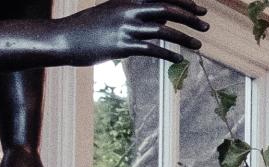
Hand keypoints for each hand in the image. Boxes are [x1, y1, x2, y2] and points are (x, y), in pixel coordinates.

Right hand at [53, 0, 208, 64]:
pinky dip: (169, 54)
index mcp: (126, 0)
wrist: (61, 39)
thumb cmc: (88, 28)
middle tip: (206, 26)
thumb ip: (135, 14)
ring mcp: (125, 28)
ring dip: (185, 38)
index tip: (200, 9)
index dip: (184, 2)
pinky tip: (180, 59)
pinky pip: (153, 50)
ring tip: (199, 45)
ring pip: (163, 31)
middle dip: (190, 17)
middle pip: (167, 10)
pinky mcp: (122, 46)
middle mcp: (127, 11)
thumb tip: (162, 20)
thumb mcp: (111, 13)